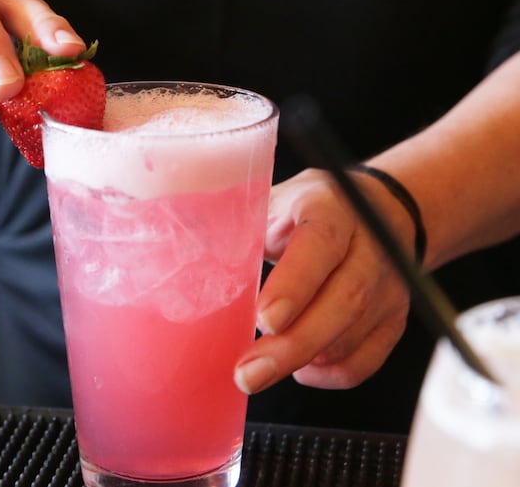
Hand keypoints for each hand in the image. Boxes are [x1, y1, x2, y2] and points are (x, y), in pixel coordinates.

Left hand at [234, 168, 411, 393]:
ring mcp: (388, 285)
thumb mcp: (273, 200)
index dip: (295, 284)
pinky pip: (365, 360)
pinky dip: (328, 374)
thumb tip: (179, 247)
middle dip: (292, 345)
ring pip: (352, 336)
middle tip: (248, 373)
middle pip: (343, 300)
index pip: (320, 244)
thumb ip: (238, 221)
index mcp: (331, 207)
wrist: (377, 211)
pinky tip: (299, 367)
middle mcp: (370, 246)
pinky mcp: (394, 318)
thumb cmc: (307, 210)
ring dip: (302, 361)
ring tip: (258, 370)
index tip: (264, 319)